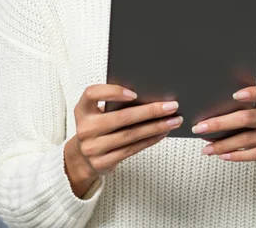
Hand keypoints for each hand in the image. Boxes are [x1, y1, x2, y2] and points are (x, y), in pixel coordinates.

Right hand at [64, 84, 181, 196]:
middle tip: (171, 106)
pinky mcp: (103, 162)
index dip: (113, 92)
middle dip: (150, 111)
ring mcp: (93, 148)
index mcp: (82, 109)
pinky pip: (132, 149)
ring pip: (131, 135)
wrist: (82, 157)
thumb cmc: (96, 126)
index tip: (134, 93)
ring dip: (156, 127)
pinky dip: (150, 140)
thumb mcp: (95, 112)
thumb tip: (147, 94)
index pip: (92, 94)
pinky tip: (162, 133)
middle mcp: (85, 128)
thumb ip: (111, 103)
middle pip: (121, 118)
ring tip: (173, 120)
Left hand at [191, 85, 255, 186]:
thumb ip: (240, 115)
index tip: (234, 95)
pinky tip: (223, 156)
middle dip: (220, 123)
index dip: (251, 93)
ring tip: (207, 149)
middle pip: (247, 117)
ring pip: (248, 138)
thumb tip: (207, 122)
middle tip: (200, 128)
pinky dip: (237, 155)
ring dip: (224, 144)